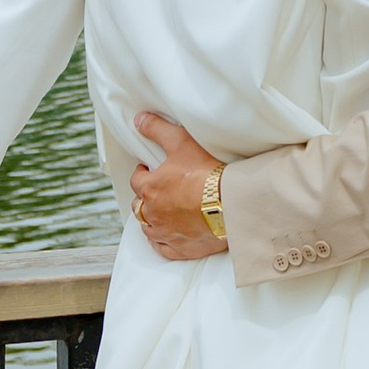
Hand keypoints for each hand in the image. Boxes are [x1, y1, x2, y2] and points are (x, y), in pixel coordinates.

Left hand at [131, 113, 227, 260]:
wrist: (231, 203)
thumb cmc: (207, 172)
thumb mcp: (181, 142)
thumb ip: (158, 129)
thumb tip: (139, 120)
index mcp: (149, 188)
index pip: (136, 180)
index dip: (143, 173)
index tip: (150, 170)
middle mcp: (153, 213)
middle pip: (139, 205)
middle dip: (145, 197)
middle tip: (158, 189)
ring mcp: (166, 233)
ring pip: (148, 228)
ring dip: (151, 220)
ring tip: (162, 212)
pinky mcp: (181, 249)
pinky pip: (163, 249)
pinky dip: (162, 242)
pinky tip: (167, 237)